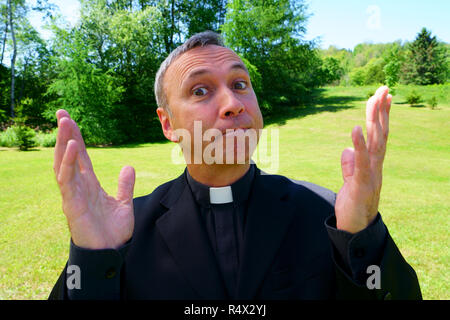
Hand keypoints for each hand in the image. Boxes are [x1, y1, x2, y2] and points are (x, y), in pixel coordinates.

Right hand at [54, 110, 134, 248]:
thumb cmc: (112, 231)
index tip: (70, 120)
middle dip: (65, 134)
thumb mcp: (123, 203)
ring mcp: (73, 194)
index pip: (81, 156)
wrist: (110, 252)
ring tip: (65, 123)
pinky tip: (72, 147)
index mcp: (89, 184)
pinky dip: (68, 163)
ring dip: (64, 143)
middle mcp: (78, 186)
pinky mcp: (71, 203)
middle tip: (62, 113)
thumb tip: (128, 166)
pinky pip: (67, 180)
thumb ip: (124, 185)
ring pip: (64, 164)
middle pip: (69, 155)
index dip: (76, 138)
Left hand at [335, 86, 391, 233]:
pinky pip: (361, 162)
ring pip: (374, 144)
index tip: (382, 96)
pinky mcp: (361, 184)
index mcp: (372, 163)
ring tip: (374, 100)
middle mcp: (375, 166)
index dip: (380, 116)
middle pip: (379, 134)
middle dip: (381, 110)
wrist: (356, 230)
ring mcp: (370, 174)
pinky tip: (356, 129)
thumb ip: (350, 166)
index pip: (378, 135)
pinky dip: (359, 145)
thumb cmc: (354, 205)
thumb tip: (346, 150)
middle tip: (383, 88)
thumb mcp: (350, 181)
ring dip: (374, 121)